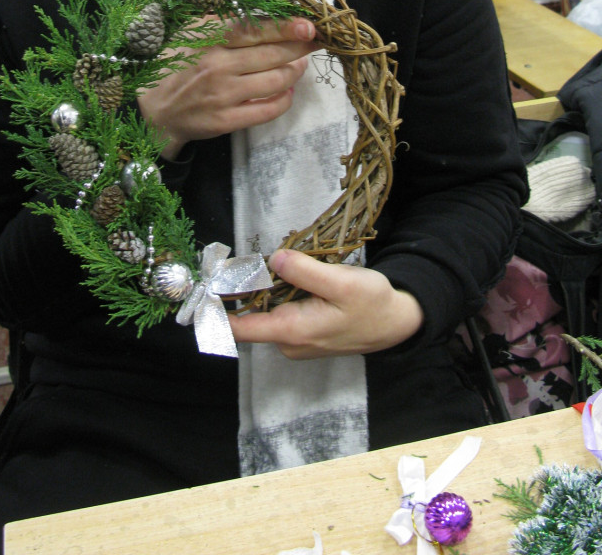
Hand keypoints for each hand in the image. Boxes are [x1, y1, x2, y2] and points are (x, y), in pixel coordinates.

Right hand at [137, 17, 316, 159]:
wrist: (157, 110)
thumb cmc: (179, 68)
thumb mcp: (194, 37)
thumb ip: (225, 26)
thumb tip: (266, 16)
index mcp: (210, 41)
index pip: (254, 30)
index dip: (285, 27)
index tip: (308, 25)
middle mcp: (218, 65)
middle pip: (272, 54)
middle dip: (300, 48)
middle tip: (315, 43)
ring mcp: (224, 95)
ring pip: (276, 81)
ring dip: (294, 73)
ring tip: (299, 65)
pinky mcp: (227, 120)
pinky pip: (268, 110)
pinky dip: (284, 99)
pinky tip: (287, 92)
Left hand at [230, 248, 423, 359]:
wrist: (398, 323)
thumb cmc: (372, 304)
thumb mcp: (342, 283)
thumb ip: (305, 272)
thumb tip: (274, 260)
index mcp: (293, 331)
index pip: (239, 328)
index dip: (216, 309)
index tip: (203, 287)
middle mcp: (288, 341)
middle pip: (249, 317)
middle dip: (241, 289)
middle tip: (238, 260)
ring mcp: (296, 340)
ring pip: (265, 313)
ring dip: (261, 289)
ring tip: (268, 263)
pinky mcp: (304, 333)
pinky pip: (279, 313)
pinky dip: (276, 295)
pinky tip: (287, 276)